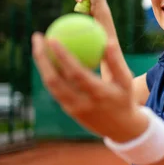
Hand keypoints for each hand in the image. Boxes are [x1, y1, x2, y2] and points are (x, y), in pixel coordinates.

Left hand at [31, 32, 145, 140]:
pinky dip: (48, 71)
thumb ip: (116, 62)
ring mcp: (72, 108)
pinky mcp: (68, 110)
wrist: (120, 128)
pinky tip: (47, 56)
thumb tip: (108, 41)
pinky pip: (54, 88)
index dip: (62, 57)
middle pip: (54, 80)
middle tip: (38, 36)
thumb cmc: (124, 97)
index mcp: (98, 94)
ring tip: (39, 43)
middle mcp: (82, 103)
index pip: (76, 74)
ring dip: (41, 63)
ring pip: (50, 84)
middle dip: (41, 57)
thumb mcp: (126, 80)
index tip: (52, 38)